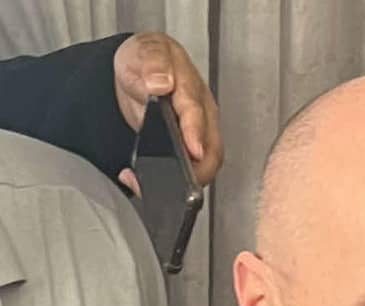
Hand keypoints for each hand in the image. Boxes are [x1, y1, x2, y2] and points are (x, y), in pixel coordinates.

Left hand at [113, 31, 222, 195]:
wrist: (139, 68)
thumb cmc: (147, 60)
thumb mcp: (146, 51)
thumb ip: (154, 63)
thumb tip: (162, 81)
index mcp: (192, 90)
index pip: (198, 114)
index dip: (195, 134)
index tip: (193, 149)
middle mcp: (201, 116)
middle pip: (211, 151)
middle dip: (194, 172)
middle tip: (163, 181)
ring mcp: (196, 135)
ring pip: (203, 166)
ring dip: (181, 181)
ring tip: (142, 182)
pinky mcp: (186, 148)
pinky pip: (189, 170)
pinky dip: (170, 180)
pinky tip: (142, 180)